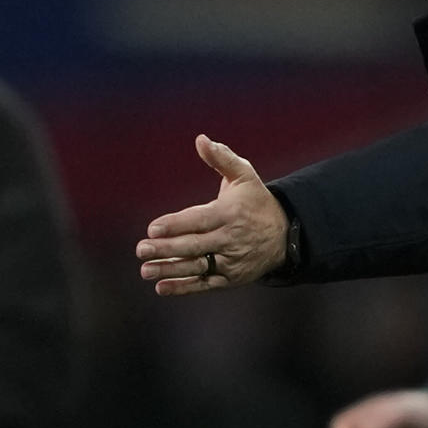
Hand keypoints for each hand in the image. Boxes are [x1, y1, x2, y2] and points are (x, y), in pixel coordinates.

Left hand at [136, 135, 288, 295]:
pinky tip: (162, 287)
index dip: (175, 225)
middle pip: (194, 245)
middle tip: (141, 249)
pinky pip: (205, 284)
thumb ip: (221, 158)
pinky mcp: (231, 278)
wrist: (286, 235)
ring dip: (170, 270)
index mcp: (230, 213)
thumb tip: (200, 139)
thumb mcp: (244, 175)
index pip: (199, 220)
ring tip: (145, 271)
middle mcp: (230, 239)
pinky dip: (184, 287)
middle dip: (166, 249)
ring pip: (197, 267)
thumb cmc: (256, 201)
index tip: (152, 228)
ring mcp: (231, 261)